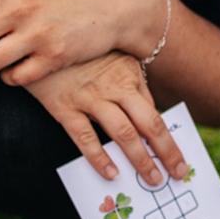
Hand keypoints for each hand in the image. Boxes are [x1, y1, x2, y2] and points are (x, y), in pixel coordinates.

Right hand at [22, 52, 187, 186]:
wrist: (39, 38)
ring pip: (123, 133)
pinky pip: (85, 137)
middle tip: (178, 175)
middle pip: (149, 124)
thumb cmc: (80, 52)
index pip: (155, 114)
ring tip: (153, 180)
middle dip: (167, 152)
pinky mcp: (63, 107)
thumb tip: (150, 116)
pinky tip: (112, 174)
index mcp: (129, 75)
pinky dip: (99, 158)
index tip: (181, 161)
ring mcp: (89, 97)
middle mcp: (114, 87)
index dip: (170, 141)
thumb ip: (133, 85)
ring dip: (141, 160)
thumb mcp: (113, 58)